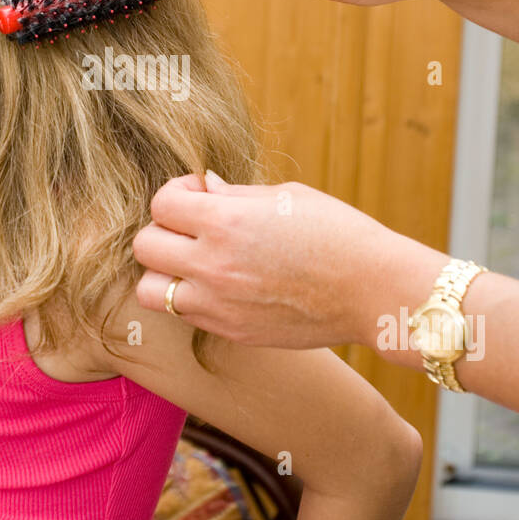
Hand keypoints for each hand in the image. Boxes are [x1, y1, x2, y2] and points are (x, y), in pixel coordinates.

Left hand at [132, 171, 415, 349]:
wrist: (374, 290)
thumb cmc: (337, 232)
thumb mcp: (285, 197)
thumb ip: (234, 195)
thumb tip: (203, 188)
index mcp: (225, 223)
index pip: (160, 204)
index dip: (177, 193)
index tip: (200, 195)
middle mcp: (213, 265)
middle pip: (144, 247)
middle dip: (164, 231)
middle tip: (193, 228)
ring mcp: (218, 305)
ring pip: (151, 291)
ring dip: (165, 273)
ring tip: (195, 262)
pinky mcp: (231, 331)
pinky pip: (185, 314)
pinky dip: (192, 299)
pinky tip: (222, 284)